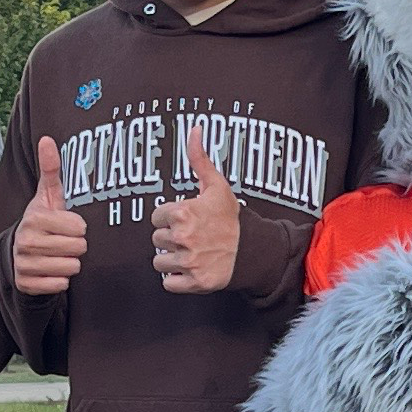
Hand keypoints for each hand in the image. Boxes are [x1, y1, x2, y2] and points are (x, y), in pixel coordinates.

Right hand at [9, 136, 87, 295]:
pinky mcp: (25, 283)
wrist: (20, 252)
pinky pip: (59, 286)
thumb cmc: (42, 221)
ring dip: (70, 263)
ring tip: (59, 254)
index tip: (69, 225)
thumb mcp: (48, 195)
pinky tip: (52, 270)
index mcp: (35, 218)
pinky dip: (60, 280)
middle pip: (78, 249)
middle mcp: (26, 241)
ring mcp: (24, 264)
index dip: (78, 227)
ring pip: (71, 268)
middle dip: (77, 246)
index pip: (79, 228)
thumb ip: (51, 169)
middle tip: (65, 241)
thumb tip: (47, 138)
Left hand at [152, 143, 241, 292]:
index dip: (169, 218)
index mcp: (183, 213)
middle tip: (191, 237)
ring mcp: (188, 262)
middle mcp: (183, 237)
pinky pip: (168, 282)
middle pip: (157, 239)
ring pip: (159, 261)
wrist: (254, 250)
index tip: (184, 220)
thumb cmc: (232, 218)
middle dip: (171, 238)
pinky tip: (190, 269)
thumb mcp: (216, 186)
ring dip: (171, 259)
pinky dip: (176, 279)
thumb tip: (194, 129)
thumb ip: (199, 158)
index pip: (156, 217)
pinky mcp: (193, 282)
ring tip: (190, 253)